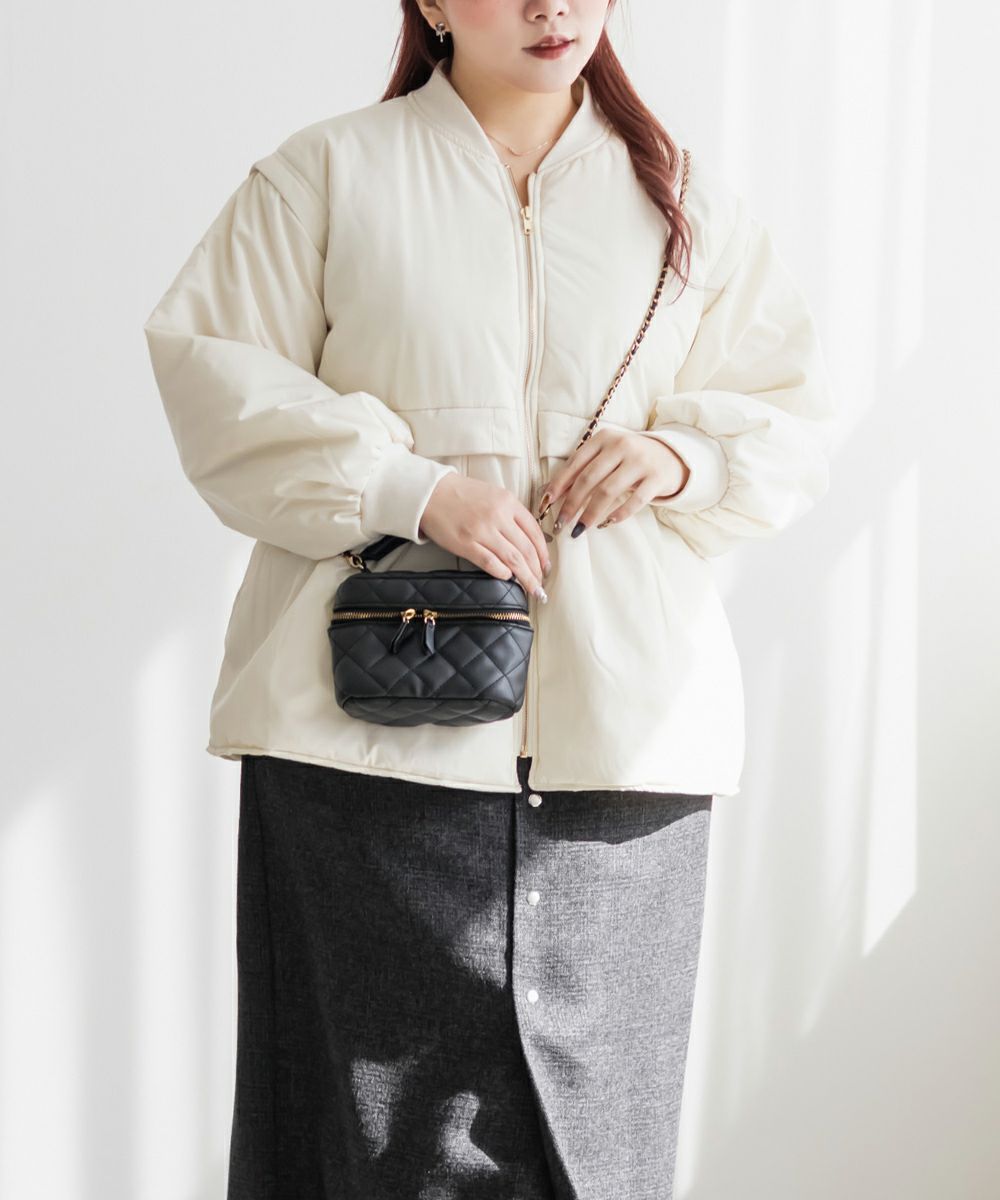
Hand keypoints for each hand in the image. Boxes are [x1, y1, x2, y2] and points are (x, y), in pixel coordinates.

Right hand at [418, 472, 550, 599]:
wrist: (431, 492)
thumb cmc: (462, 494)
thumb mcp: (493, 495)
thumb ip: (511, 514)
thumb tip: (528, 540)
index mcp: (508, 502)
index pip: (535, 532)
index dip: (544, 553)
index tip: (546, 566)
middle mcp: (498, 516)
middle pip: (527, 549)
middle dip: (537, 570)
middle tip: (541, 584)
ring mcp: (482, 531)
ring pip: (513, 559)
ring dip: (526, 577)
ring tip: (532, 589)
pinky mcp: (466, 544)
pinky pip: (491, 563)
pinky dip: (503, 573)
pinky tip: (508, 577)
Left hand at [537, 429, 688, 534]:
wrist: (671, 456)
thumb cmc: (629, 460)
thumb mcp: (607, 456)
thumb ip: (584, 470)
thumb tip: (552, 495)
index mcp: (603, 439)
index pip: (575, 463)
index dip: (558, 485)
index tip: (546, 505)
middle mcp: (621, 446)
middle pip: (588, 479)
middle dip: (571, 504)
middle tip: (560, 524)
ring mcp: (640, 461)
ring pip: (608, 491)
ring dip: (590, 513)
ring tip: (580, 529)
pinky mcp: (656, 478)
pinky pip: (635, 501)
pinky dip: (618, 514)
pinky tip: (606, 523)